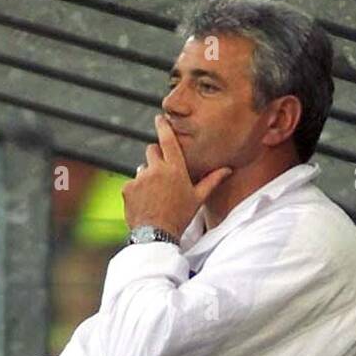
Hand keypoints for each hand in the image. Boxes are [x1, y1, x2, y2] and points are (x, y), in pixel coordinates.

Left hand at [122, 115, 231, 239]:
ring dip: (146, 177)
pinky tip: (144, 204)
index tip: (160, 119)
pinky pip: (132, 183)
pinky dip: (136, 191)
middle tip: (161, 174)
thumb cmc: (180, 217)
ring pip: (142, 169)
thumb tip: (228, 169)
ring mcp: (140, 177)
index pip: (167, 139)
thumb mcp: (197, 199)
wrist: (157, 236)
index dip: (163, 126)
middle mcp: (157, 169)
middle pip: (151, 150)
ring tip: (154, 197)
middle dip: (155, 157)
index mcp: (175, 168)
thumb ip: (211, 180)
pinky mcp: (128, 187)